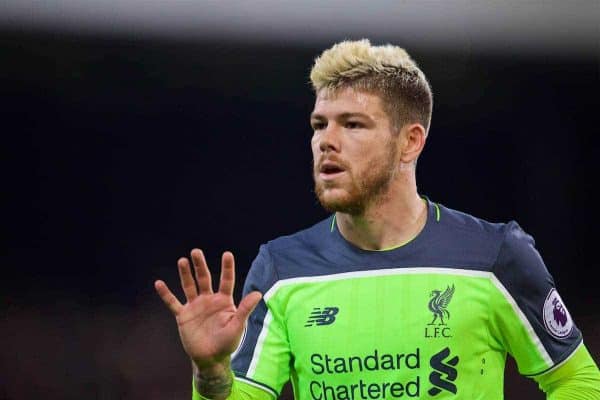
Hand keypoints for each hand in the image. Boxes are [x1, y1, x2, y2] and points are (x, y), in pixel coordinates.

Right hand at [154, 249, 261, 370]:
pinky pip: (173, 303)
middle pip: (204, 278)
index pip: (226, 280)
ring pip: (189, 286)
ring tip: (182, 261)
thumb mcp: (237, 326)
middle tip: (196, 251)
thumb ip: (245, 309)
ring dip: (185, 274)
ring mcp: (195, 306)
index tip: (227, 254)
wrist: (210, 358)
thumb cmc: (227, 343)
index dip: (227, 268)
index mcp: (224, 301)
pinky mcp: (183, 315)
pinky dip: (166, 294)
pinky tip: (159, 283)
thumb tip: (258, 293)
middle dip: (200, 265)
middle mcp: (209, 300)